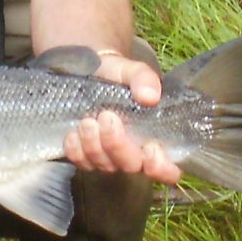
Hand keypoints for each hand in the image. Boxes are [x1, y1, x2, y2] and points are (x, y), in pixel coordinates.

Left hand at [62, 50, 183, 185]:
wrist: (89, 72)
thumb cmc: (118, 75)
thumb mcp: (132, 70)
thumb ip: (144, 78)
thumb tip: (150, 96)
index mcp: (155, 138)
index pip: (168, 170)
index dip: (161, 167)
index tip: (151, 147)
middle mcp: (134, 153)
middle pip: (131, 166)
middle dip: (117, 145)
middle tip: (107, 117)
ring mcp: (109, 157)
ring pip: (104, 165)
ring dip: (94, 145)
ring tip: (87, 121)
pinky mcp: (86, 156)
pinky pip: (81, 162)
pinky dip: (76, 150)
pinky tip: (73, 134)